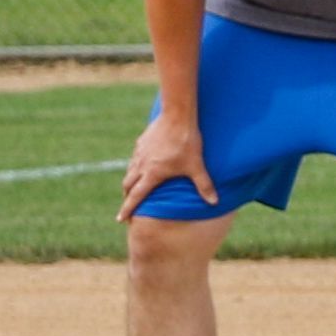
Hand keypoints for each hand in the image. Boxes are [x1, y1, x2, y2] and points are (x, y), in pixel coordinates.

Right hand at [116, 100, 214, 218]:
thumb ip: (204, 185)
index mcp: (152, 174)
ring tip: (134, 187)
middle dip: (127, 196)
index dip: (128, 209)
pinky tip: (142, 164)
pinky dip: (135, 165)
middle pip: (128, 184)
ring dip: (130, 181)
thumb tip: (215, 202)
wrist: (177, 115)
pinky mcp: (142, 141)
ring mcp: (140, 152)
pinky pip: (135, 157)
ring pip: (130, 170)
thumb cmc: (187, 142)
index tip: (120, 219)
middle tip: (128, 204)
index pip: (136, 197)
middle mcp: (141, 164)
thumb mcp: (196, 166)